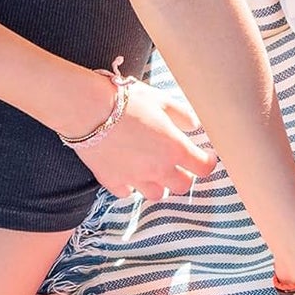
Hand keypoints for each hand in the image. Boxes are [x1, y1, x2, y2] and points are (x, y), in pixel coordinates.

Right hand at [83, 79, 216, 201]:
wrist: (86, 107)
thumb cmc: (125, 99)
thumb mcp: (160, 100)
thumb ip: (183, 115)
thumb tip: (195, 125)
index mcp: (174, 149)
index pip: (204, 168)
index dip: (207, 162)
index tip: (205, 156)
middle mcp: (158, 169)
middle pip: (182, 186)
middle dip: (183, 176)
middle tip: (177, 163)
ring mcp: (135, 178)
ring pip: (156, 194)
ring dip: (158, 184)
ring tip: (151, 170)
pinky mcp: (112, 181)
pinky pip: (127, 193)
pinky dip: (130, 186)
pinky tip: (127, 172)